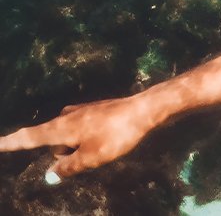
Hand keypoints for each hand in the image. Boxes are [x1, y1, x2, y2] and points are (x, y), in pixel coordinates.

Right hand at [0, 95, 158, 181]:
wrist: (143, 110)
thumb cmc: (115, 135)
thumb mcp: (91, 158)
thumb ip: (68, 167)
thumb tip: (51, 174)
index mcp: (60, 128)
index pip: (29, 138)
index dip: (11, 143)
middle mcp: (65, 117)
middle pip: (52, 141)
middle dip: (63, 152)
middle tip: (91, 154)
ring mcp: (80, 112)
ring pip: (69, 137)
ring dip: (78, 146)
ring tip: (104, 145)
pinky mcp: (93, 111)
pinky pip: (81, 130)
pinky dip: (88, 139)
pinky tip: (107, 138)